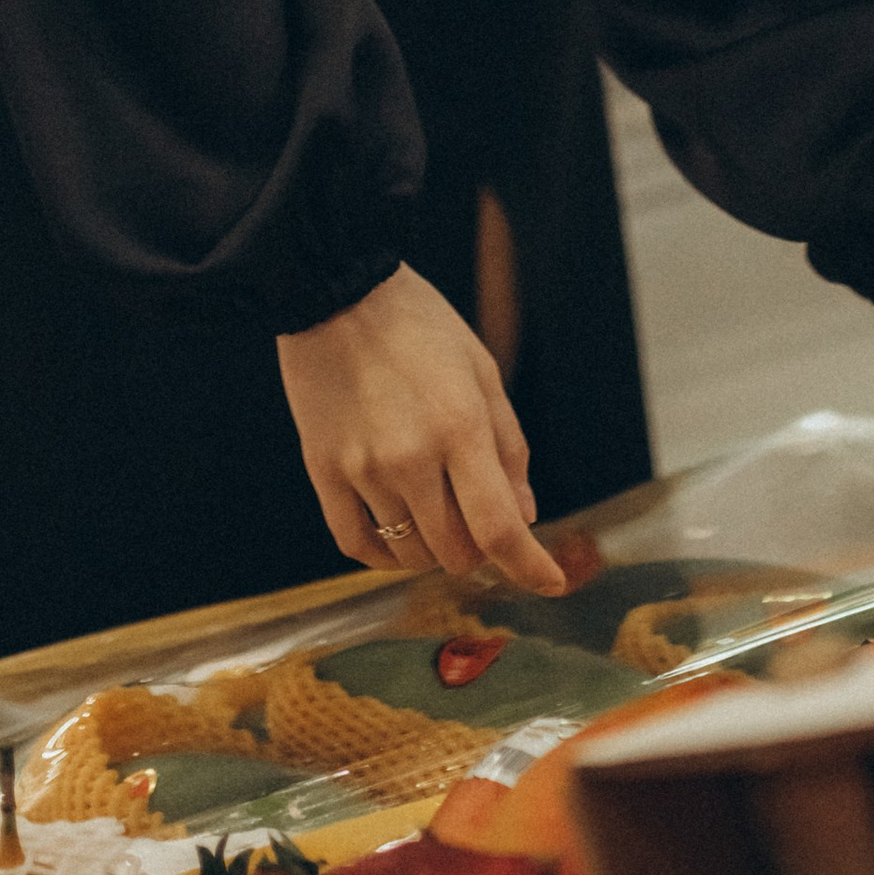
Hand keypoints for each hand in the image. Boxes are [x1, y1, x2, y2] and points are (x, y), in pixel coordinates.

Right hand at [278, 263, 565, 594]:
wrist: (334, 291)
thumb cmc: (418, 324)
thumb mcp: (482, 370)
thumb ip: (508, 446)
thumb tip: (524, 515)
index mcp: (460, 427)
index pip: (500, 528)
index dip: (529, 567)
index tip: (549, 583)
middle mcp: (411, 457)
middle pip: (456, 551)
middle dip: (480, 551)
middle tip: (479, 522)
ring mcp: (362, 468)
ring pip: (410, 554)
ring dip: (434, 550)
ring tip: (437, 517)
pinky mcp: (323, 471)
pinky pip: (356, 544)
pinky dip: (383, 556)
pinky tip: (397, 538)